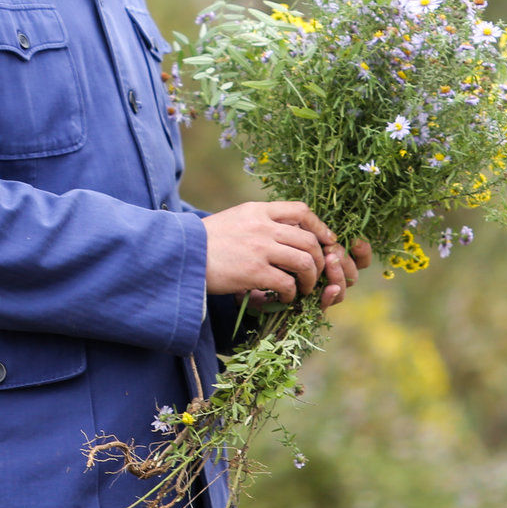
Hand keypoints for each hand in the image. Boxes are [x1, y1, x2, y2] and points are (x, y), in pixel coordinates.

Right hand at [201, 201, 371, 309]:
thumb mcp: (233, 219)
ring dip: (310, 278)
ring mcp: (260, 248)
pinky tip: (285, 297)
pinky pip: (287, 283)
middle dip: (319, 259)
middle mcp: (263, 226)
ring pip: (304, 261)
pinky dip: (292, 293)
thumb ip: (258, 221)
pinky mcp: (254, 272)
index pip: (301, 210)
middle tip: (314, 273)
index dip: (319, 227)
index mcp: (258, 210)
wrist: (181, 255)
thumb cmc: (205, 241)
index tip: (325, 241)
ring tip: (303, 288)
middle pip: (309, 240)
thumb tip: (282, 232)